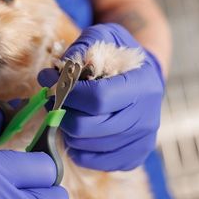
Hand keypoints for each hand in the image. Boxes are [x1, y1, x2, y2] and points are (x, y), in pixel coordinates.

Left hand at [38, 23, 163, 170]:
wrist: (145, 78)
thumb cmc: (121, 56)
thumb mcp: (105, 36)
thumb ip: (80, 48)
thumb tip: (51, 75)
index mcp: (143, 85)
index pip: (98, 98)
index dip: (69, 93)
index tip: (55, 84)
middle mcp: (147, 117)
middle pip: (87, 127)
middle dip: (63, 113)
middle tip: (57, 101)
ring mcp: (141, 141)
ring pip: (86, 146)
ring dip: (68, 129)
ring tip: (69, 112)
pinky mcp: (134, 158)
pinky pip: (94, 162)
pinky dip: (78, 148)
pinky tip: (80, 131)